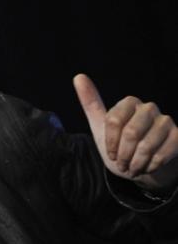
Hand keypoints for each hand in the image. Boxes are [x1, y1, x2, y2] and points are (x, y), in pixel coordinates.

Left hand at [73, 73, 177, 190]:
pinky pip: (161, 154)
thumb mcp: (101, 125)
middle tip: (122, 163)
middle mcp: (149, 108)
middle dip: (123, 154)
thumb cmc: (120, 144)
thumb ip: (90, 102)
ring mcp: (165, 121)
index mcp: (129, 103)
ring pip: (146, 146)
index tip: (110, 153)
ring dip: (136, 163)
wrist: (143, 167)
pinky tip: (147, 167)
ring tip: (132, 167)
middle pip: (131, 133)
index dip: (110, 142)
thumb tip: (78, 76)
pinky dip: (150, 166)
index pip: (114, 120)